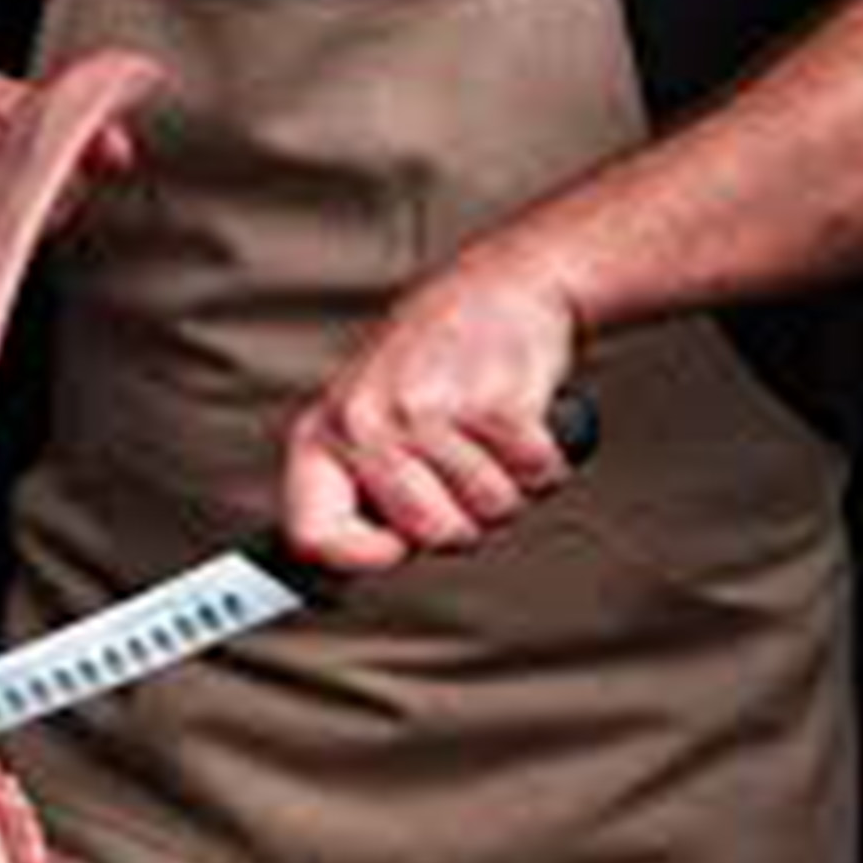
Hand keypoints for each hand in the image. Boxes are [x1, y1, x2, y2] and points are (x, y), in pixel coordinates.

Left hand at [282, 251, 584, 572]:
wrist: (502, 284)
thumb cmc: (435, 364)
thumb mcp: (368, 418)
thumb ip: (360, 490)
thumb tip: (336, 579)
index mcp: (324, 436)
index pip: (315, 536)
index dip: (361, 559)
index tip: (392, 552)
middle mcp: (365, 424)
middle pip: (431, 537)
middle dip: (467, 516)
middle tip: (465, 465)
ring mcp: (426, 411)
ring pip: (491, 511)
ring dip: (510, 483)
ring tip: (489, 431)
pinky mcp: (491, 401)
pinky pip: (535, 476)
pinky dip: (547, 459)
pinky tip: (521, 416)